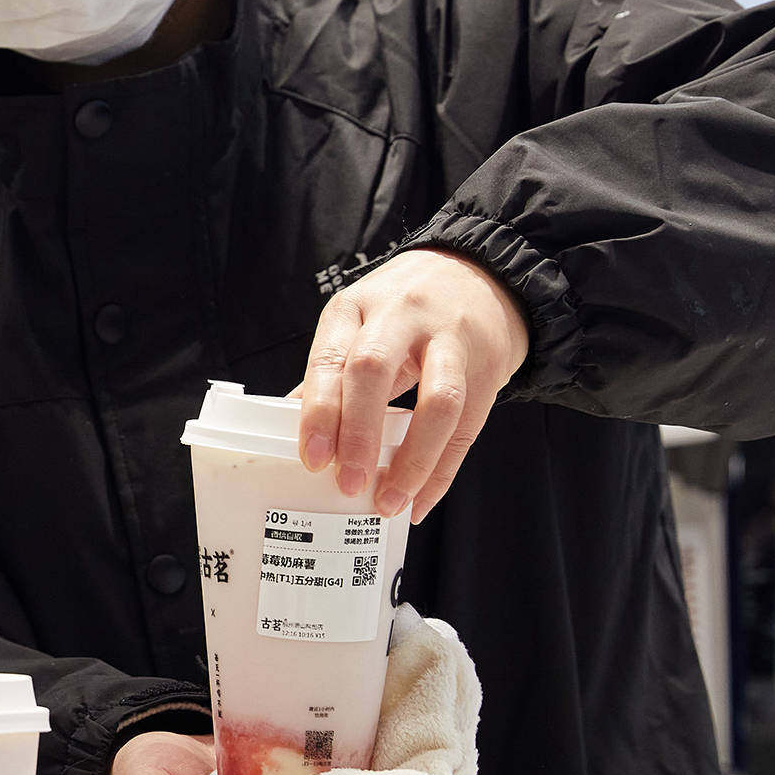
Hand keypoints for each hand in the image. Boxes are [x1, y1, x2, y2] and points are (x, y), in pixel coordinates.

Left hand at [296, 249, 528, 523]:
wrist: (479, 273)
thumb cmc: (402, 309)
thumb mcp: (357, 323)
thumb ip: (329, 372)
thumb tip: (285, 427)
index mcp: (356, 307)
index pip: (331, 359)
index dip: (320, 412)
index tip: (313, 459)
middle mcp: (402, 316)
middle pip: (375, 371)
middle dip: (359, 434)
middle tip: (349, 484)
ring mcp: (451, 338)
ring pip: (438, 400)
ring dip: (412, 460)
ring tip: (390, 501)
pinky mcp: (488, 365)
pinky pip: (468, 425)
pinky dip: (442, 471)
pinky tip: (421, 499)